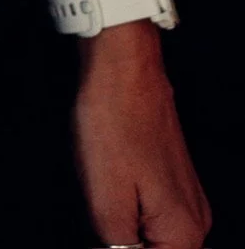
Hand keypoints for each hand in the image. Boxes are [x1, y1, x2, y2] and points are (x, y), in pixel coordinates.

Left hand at [74, 27, 210, 246]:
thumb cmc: (115, 122)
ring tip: (106, 187)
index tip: (106, 228)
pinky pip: (149, 211)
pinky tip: (110, 181)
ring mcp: (185, 197)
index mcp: (183, 233)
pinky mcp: (171, 179)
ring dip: (122, 225)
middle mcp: (195, 220)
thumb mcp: (106, 203)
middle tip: (102, 206)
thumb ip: (118, 248)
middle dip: (121, 239)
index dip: (118, 247)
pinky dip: (127, 207)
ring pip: (149, 234)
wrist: (122, 67)